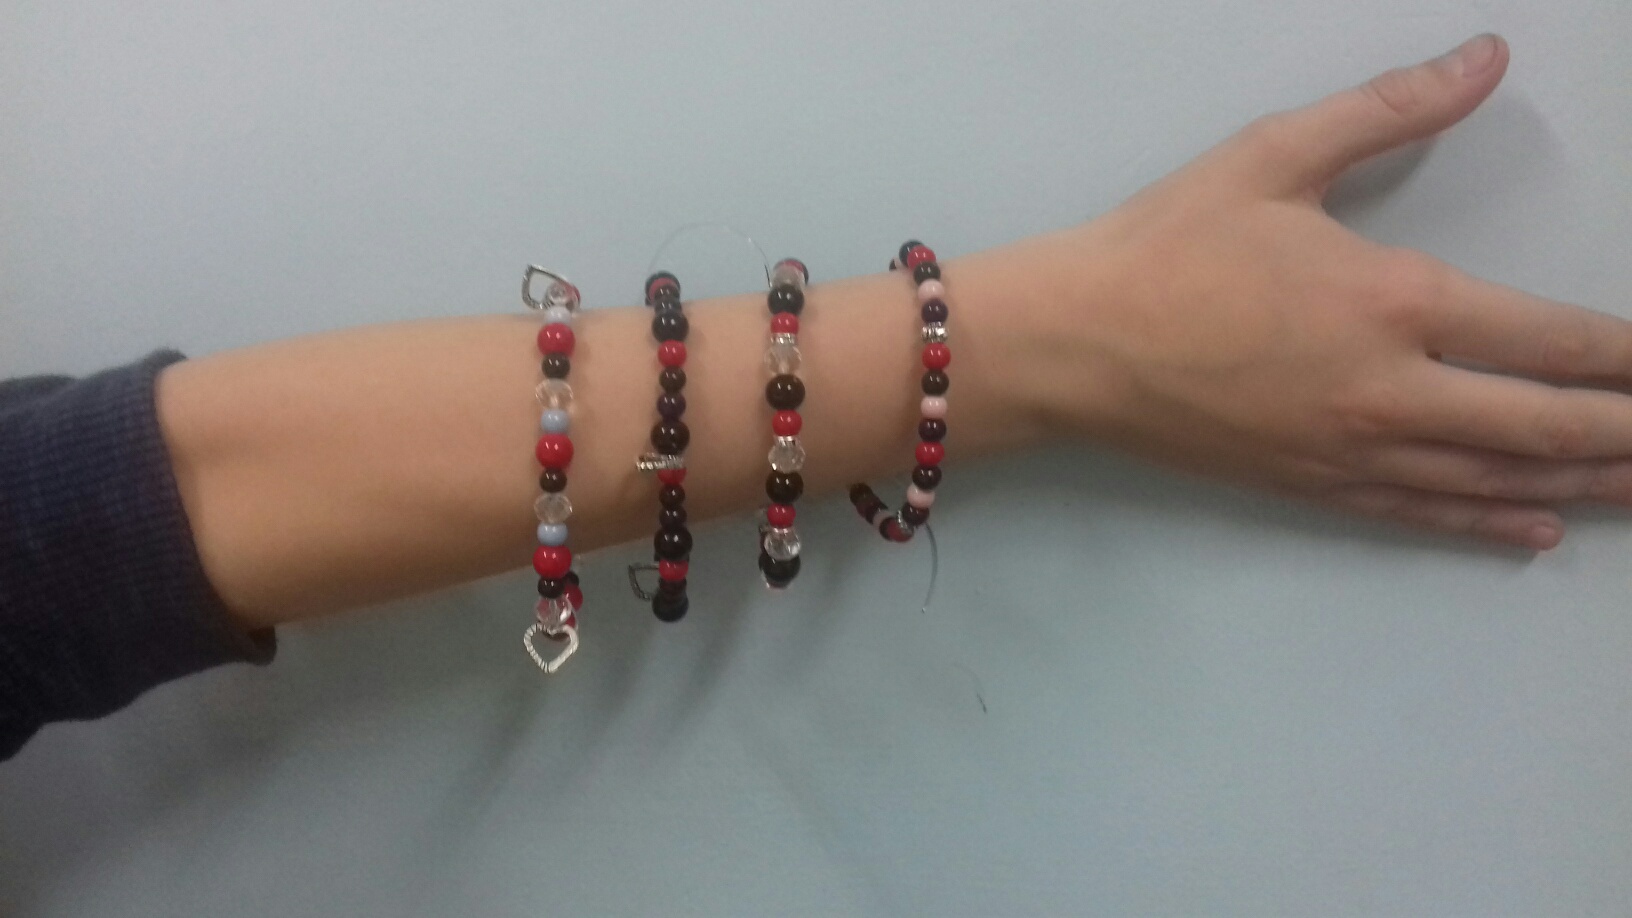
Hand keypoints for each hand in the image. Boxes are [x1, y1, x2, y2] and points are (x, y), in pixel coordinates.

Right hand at [1037, 34, 1629, 548]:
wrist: (1070, 343)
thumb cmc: (1166, 247)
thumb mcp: (1275, 157)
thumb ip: (1391, 110)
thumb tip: (1488, 58)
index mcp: (1393, 303)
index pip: (1550, 339)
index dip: (1629, 356)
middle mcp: (1389, 393)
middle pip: (1544, 425)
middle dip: (1625, 432)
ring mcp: (1351, 452)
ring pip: (1495, 479)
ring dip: (1581, 485)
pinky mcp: (1311, 485)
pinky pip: (1420, 513)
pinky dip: (1488, 523)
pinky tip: (1535, 532)